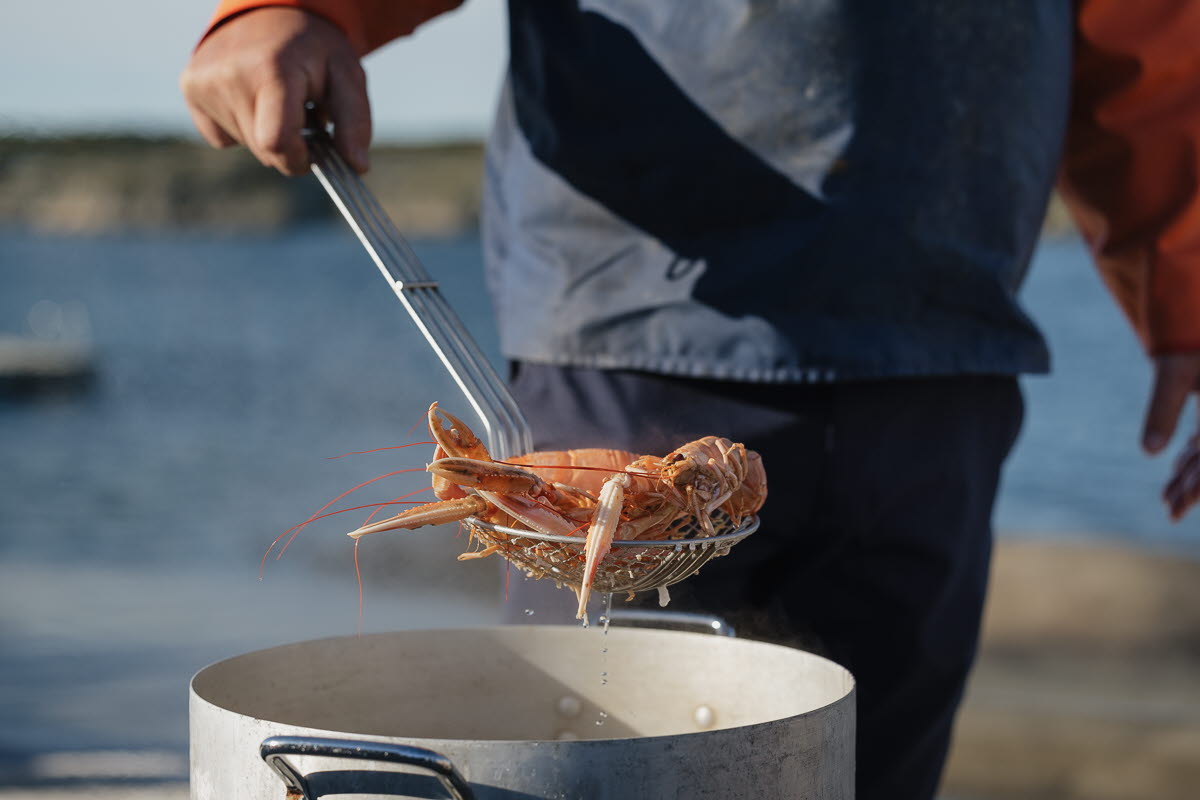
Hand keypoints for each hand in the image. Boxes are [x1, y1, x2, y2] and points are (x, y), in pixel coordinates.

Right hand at [179, 7, 370, 174]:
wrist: (270, 9)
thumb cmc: (314, 47)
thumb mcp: (347, 76)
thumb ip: (355, 122)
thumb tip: (356, 167)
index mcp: (272, 71)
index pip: (277, 143)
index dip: (300, 158)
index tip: (314, 151)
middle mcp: (231, 75)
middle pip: (264, 149)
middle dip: (290, 144)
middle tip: (302, 113)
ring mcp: (204, 81)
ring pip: (245, 144)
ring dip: (267, 133)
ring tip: (278, 99)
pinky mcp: (190, 86)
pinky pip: (220, 137)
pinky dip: (242, 127)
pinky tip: (253, 98)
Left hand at [1141, 352, 1199, 519]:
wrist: (1192, 315)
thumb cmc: (1186, 342)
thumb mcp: (1173, 373)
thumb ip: (1163, 410)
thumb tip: (1150, 453)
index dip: (1197, 485)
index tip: (1178, 506)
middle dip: (1193, 487)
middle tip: (1168, 511)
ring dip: (1191, 475)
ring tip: (1167, 499)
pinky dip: (1192, 456)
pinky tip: (1174, 469)